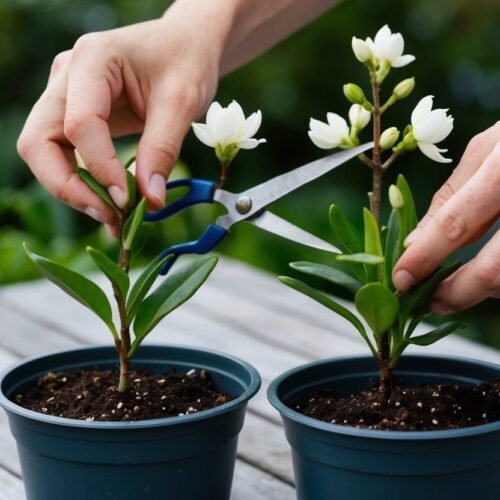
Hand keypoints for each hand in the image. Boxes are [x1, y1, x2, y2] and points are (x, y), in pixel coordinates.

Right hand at [16, 1, 229, 226]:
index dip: (100, 169)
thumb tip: (149, 201)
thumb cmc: (186, 62)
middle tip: (108, 216)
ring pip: (44, 152)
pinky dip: (83, 183)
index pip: (79, 125)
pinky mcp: (75, 115)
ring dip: (72, 190)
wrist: (184, 47)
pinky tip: (111, 204)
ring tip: (112, 218)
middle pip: (39, 141)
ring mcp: (65, 96)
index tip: (128, 200)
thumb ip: (162, 150)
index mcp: (92, 60)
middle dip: (68, 186)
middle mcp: (66, 77)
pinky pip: (64, 155)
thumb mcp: (183, 102)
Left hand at [393, 121, 499, 313]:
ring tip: (458, 287)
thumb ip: (451, 196)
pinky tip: (488, 275)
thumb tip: (415, 241)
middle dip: (455, 293)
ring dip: (482, 291)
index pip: (456, 224)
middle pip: (493, 270)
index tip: (401, 279)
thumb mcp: (489, 150)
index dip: (424, 257)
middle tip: (430, 302)